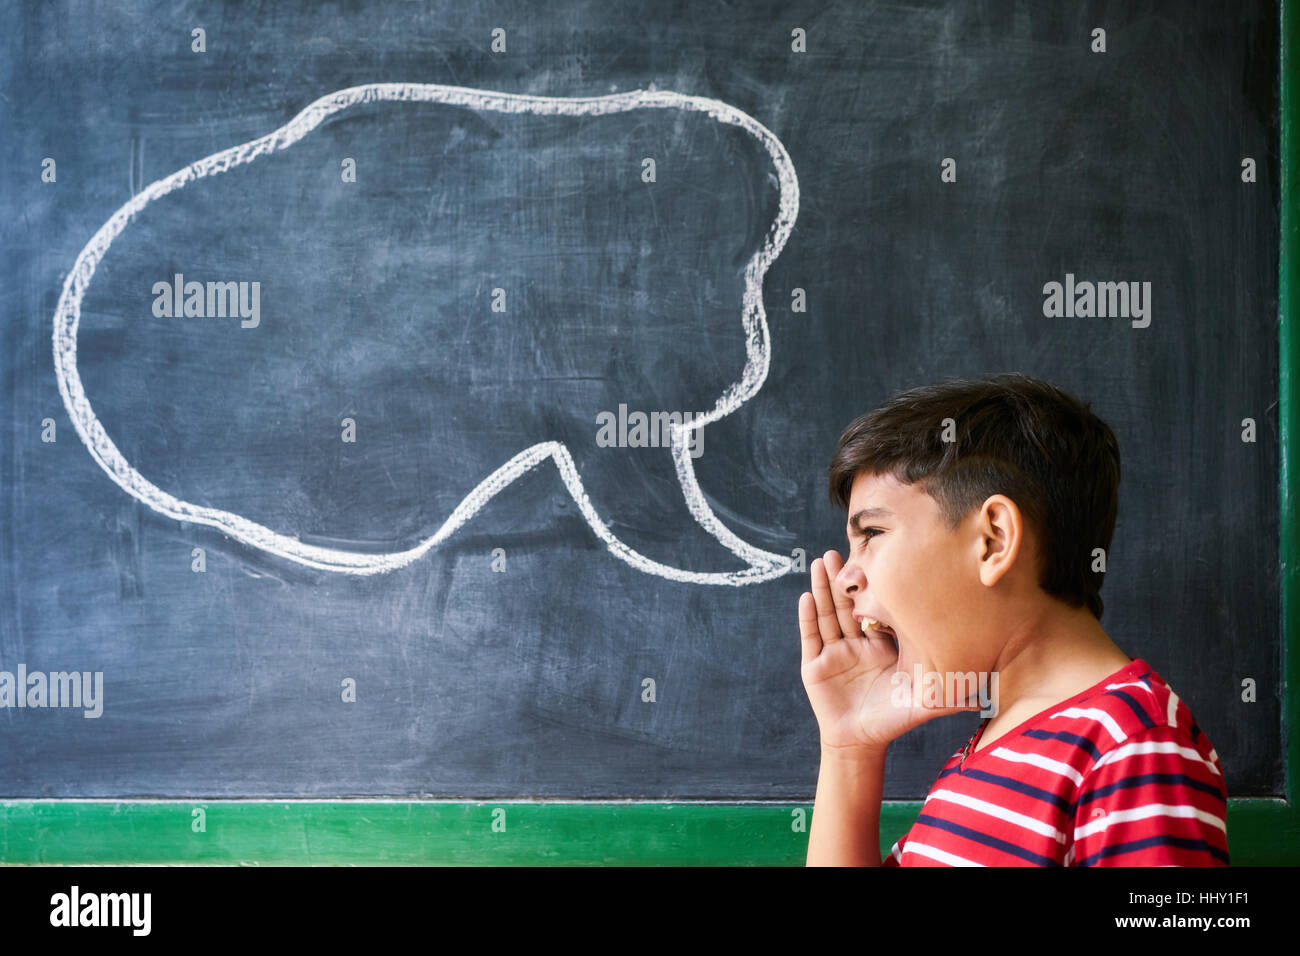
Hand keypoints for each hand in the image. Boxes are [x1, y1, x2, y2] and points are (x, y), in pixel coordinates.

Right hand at [798, 550, 972, 752]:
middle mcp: (856, 644)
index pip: (876, 611)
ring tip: (821, 562)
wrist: (860, 742)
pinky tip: (806, 597)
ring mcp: (834, 652)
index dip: (875, 589)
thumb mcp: (923, 704)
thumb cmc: (892, 721)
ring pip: (828, 614)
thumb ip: (952, 695)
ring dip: (823, 588)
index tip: (879, 563)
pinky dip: (807, 617)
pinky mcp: (815, 665)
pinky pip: (810, 637)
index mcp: (880, 646)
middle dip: (843, 578)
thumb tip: (990, 693)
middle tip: (842, 551)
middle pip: (848, 605)